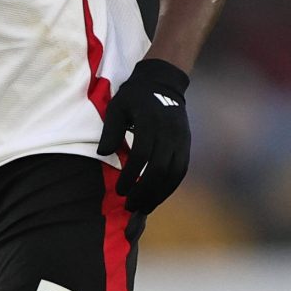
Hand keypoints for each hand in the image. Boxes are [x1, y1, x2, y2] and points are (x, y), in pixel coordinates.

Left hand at [96, 58, 190, 217]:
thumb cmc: (135, 96)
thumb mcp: (117, 106)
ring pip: (173, 173)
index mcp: (150, 122)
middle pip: (160, 168)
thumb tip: (104, 154)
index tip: (120, 191)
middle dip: (144, 190)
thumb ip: (111, 130)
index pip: (142, 154)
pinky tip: (157, 197)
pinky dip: (169, 187)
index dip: (131, 175)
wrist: (163, 83)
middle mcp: (169, 132)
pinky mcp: (186, 145)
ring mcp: (181, 139)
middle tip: (130, 206)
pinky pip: (181, 170)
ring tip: (143, 207)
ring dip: (159, 193)